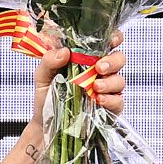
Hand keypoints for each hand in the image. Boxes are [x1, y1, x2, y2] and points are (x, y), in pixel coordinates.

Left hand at [0, 12, 125, 118]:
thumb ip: (49, 61)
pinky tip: (99, 100)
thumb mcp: (42, 77)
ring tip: (95, 87)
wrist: (45, 125)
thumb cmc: (46, 97)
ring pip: (120, 80)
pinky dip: (110, 100)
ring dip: (110, 81)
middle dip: (113, 60)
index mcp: (87, 59)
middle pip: (119, 59)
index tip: (112, 40)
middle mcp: (100, 72)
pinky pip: (118, 101)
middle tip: (99, 67)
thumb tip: (64, 51)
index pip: (107, 43)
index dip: (114, 38)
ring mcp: (107, 90)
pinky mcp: (109, 108)